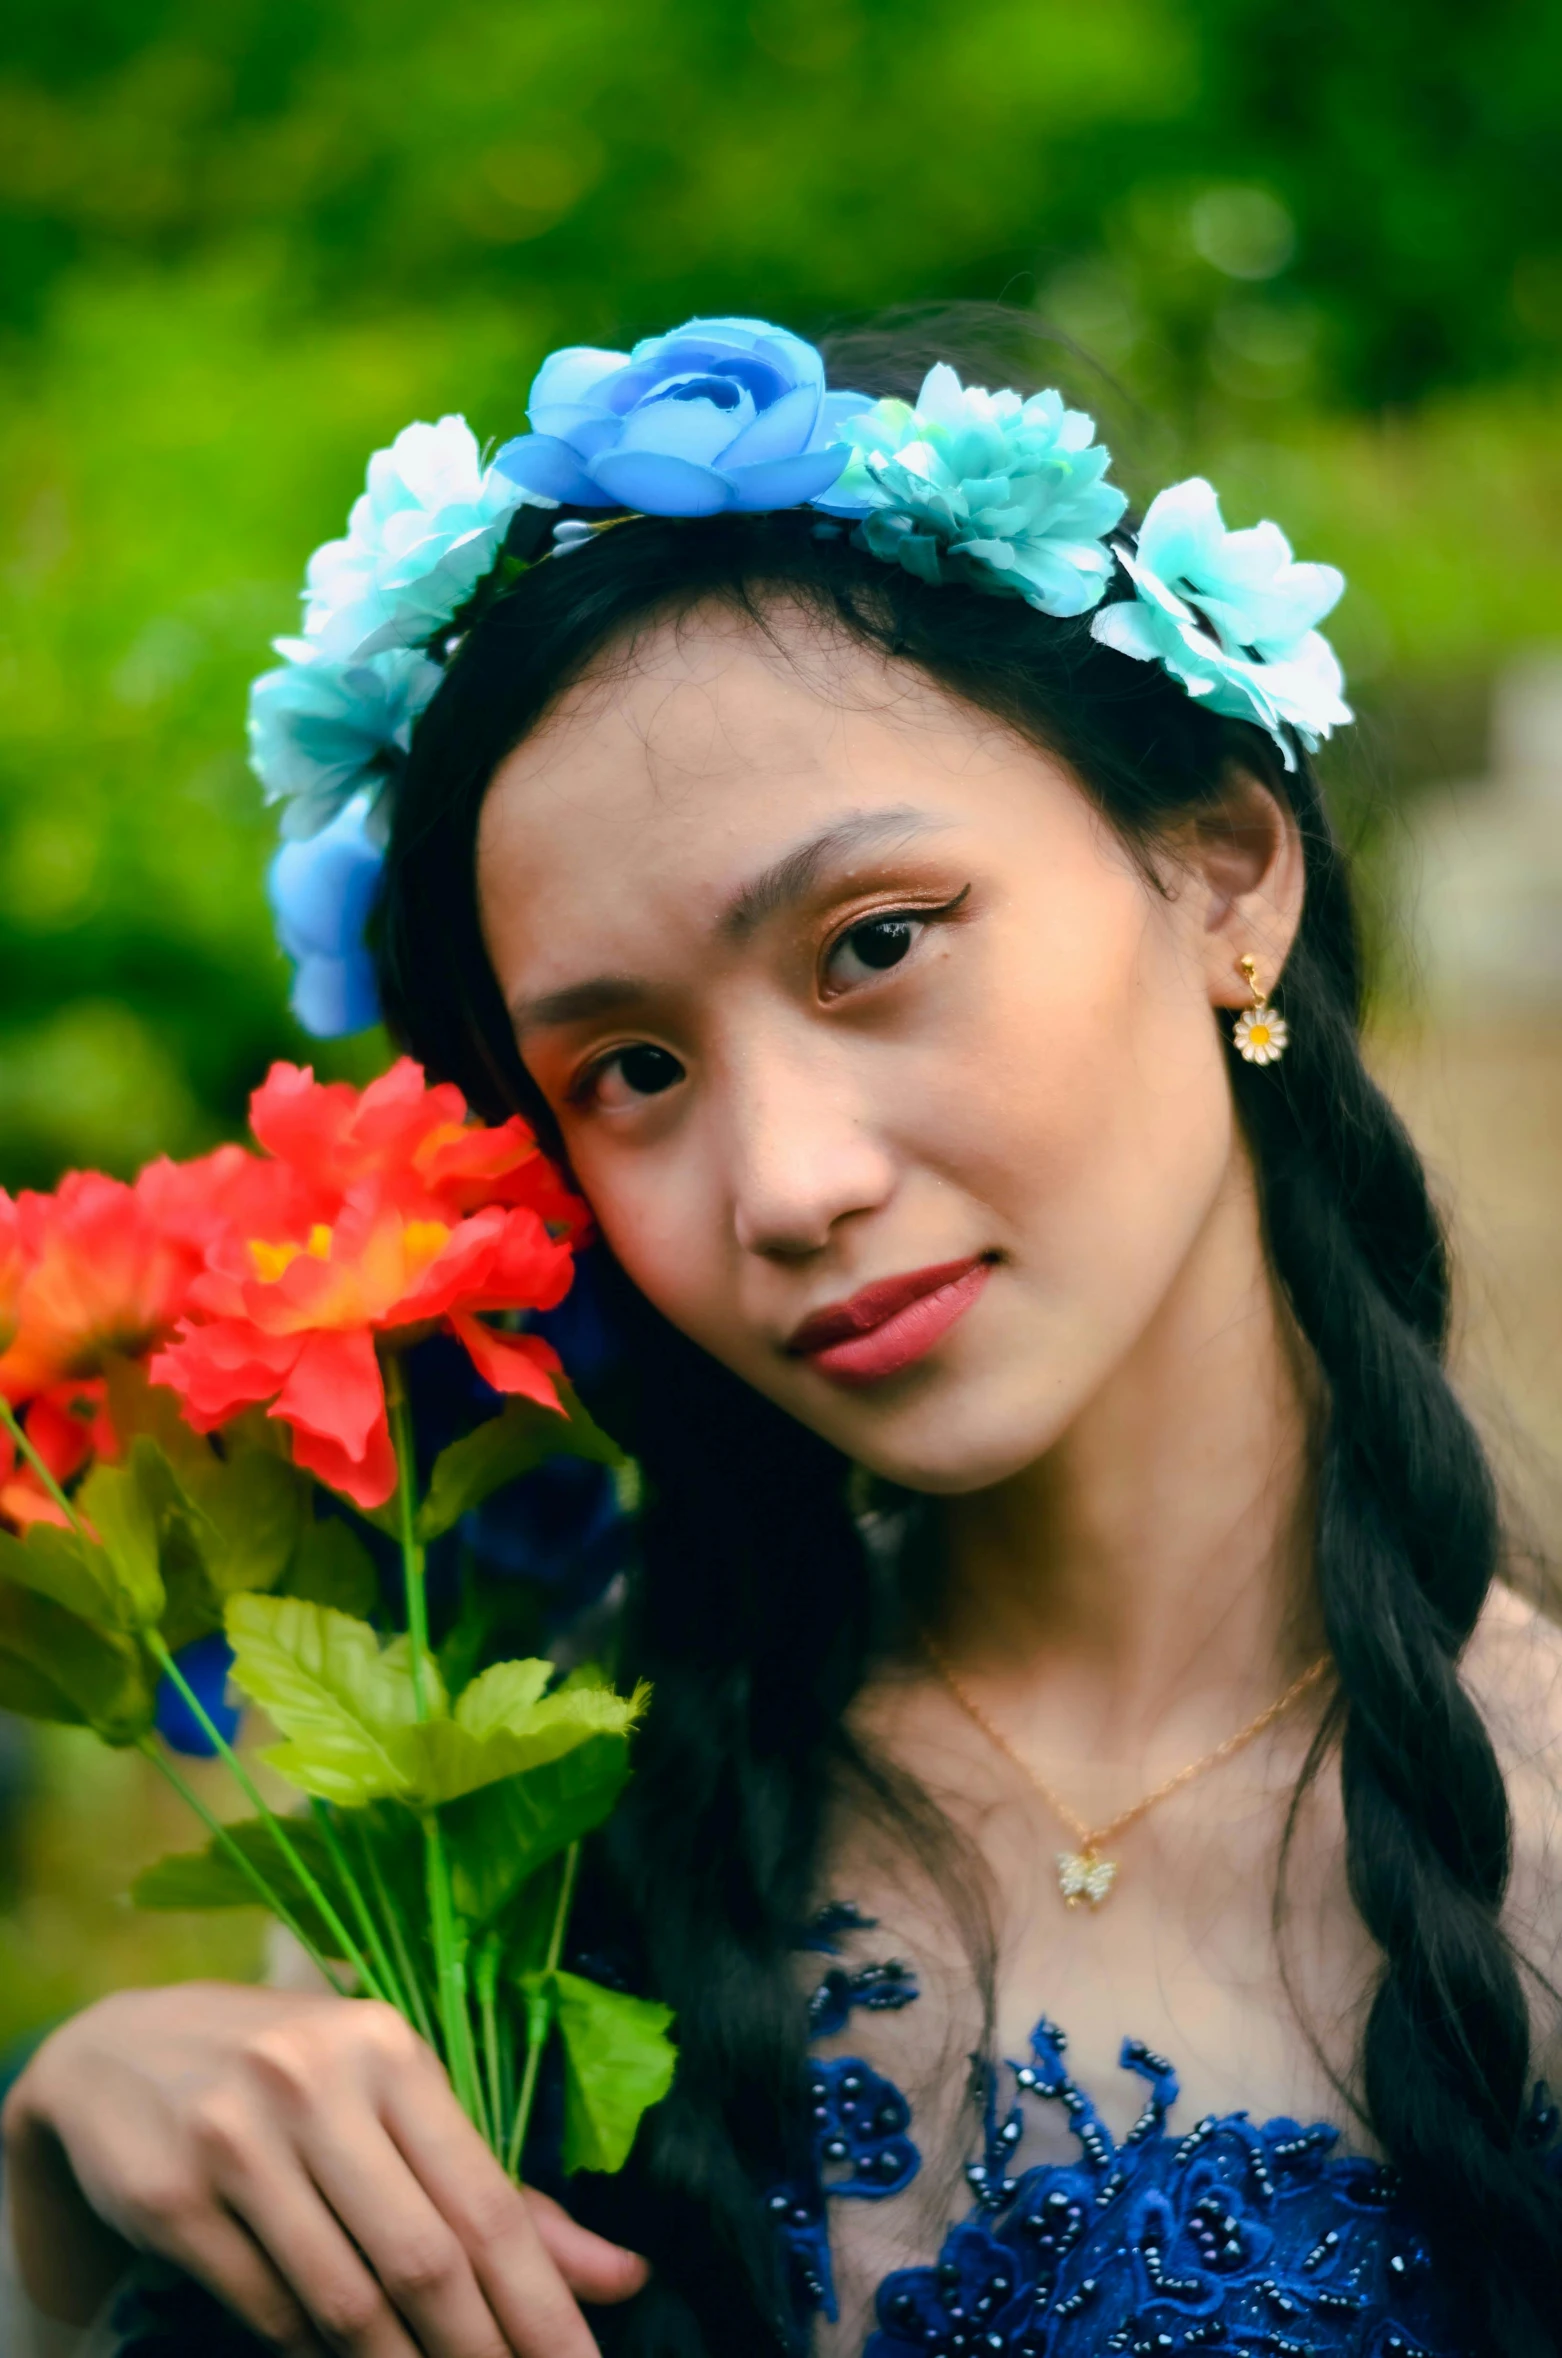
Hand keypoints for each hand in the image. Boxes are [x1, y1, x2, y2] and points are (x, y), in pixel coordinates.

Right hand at [3, 1982, 647, 2355]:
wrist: (120, 2050)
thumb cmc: (290, 2078)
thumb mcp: (389, 2098)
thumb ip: (495, 2188)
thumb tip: (622, 2277)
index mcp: (390, 2049)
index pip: (485, 2199)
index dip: (542, 2303)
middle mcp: (317, 2082)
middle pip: (423, 2258)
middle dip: (479, 2353)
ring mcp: (237, 2137)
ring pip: (342, 2299)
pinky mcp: (170, 2196)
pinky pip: (265, 2309)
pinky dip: (312, 2355)